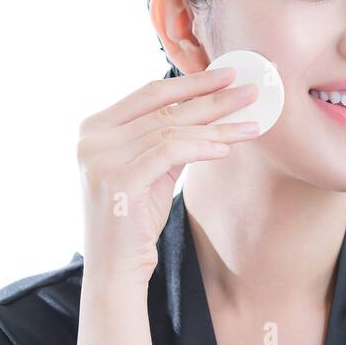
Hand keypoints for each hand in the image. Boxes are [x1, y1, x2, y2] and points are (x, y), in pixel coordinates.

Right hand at [76, 67, 260, 286]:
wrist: (115, 268)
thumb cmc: (135, 221)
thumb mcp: (151, 170)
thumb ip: (168, 138)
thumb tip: (210, 108)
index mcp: (94, 128)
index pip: (149, 93)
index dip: (191, 82)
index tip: (227, 75)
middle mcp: (92, 139)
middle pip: (165, 109)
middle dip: (213, 98)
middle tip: (250, 91)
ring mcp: (101, 158)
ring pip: (173, 129)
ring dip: (218, 126)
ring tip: (253, 124)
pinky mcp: (119, 179)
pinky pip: (172, 152)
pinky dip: (203, 146)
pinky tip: (227, 147)